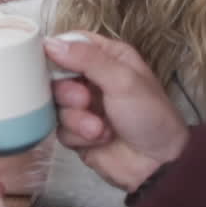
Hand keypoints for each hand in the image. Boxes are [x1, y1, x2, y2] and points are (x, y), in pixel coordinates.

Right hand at [45, 32, 188, 191]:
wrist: (158, 163)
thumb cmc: (149, 115)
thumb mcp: (123, 80)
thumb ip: (87, 59)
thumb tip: (50, 44)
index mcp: (107, 57)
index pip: (70, 43)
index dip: (56, 51)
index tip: (47, 62)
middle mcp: (92, 78)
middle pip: (55, 75)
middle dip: (66, 91)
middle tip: (84, 100)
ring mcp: (83, 106)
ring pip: (56, 104)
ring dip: (76, 118)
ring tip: (99, 128)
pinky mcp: (77, 132)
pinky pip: (60, 128)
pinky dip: (77, 135)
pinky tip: (99, 139)